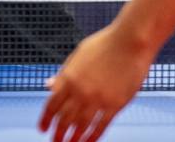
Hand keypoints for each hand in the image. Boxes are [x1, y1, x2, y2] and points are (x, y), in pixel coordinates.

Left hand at [39, 25, 153, 141]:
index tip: (43, 129)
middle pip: (64, 120)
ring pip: (81, 127)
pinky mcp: (115, 105)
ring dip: (73, 139)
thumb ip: (63, 73)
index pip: (51, 106)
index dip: (45, 120)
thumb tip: (48, 85)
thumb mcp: (78, 54)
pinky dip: (93, 137)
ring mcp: (98, 100)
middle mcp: (80, 92)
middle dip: (58, 134)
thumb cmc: (106, 44)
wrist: (131, 41)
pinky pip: (101, 127)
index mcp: (68, 78)